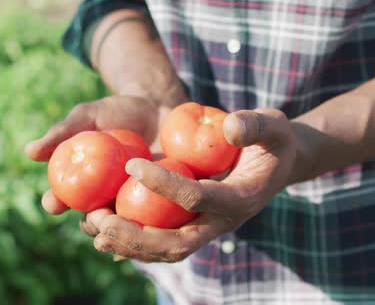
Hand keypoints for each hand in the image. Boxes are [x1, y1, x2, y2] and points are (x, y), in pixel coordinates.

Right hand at [25, 95, 176, 213]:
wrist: (159, 107)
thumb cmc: (118, 112)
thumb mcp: (90, 116)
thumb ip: (63, 132)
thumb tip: (29, 151)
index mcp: (81, 183)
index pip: (61, 198)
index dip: (55, 203)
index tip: (54, 202)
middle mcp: (105, 199)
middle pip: (94, 221)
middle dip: (93, 224)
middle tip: (97, 217)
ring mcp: (134, 203)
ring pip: (125, 227)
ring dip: (123, 230)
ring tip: (124, 222)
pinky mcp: (163, 202)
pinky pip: (157, 218)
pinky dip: (153, 223)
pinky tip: (154, 223)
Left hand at [83, 108, 306, 262]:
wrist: (280, 163)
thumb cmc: (275, 139)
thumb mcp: (273, 123)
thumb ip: (255, 124)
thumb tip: (229, 128)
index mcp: (240, 198)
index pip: (197, 197)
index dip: (164, 184)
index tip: (132, 165)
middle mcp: (223, 222)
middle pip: (177, 243)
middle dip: (136, 237)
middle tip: (100, 220)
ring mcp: (210, 228)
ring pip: (167, 250)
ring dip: (129, 245)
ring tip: (93, 228)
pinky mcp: (198, 225)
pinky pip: (165, 242)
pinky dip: (135, 242)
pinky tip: (107, 233)